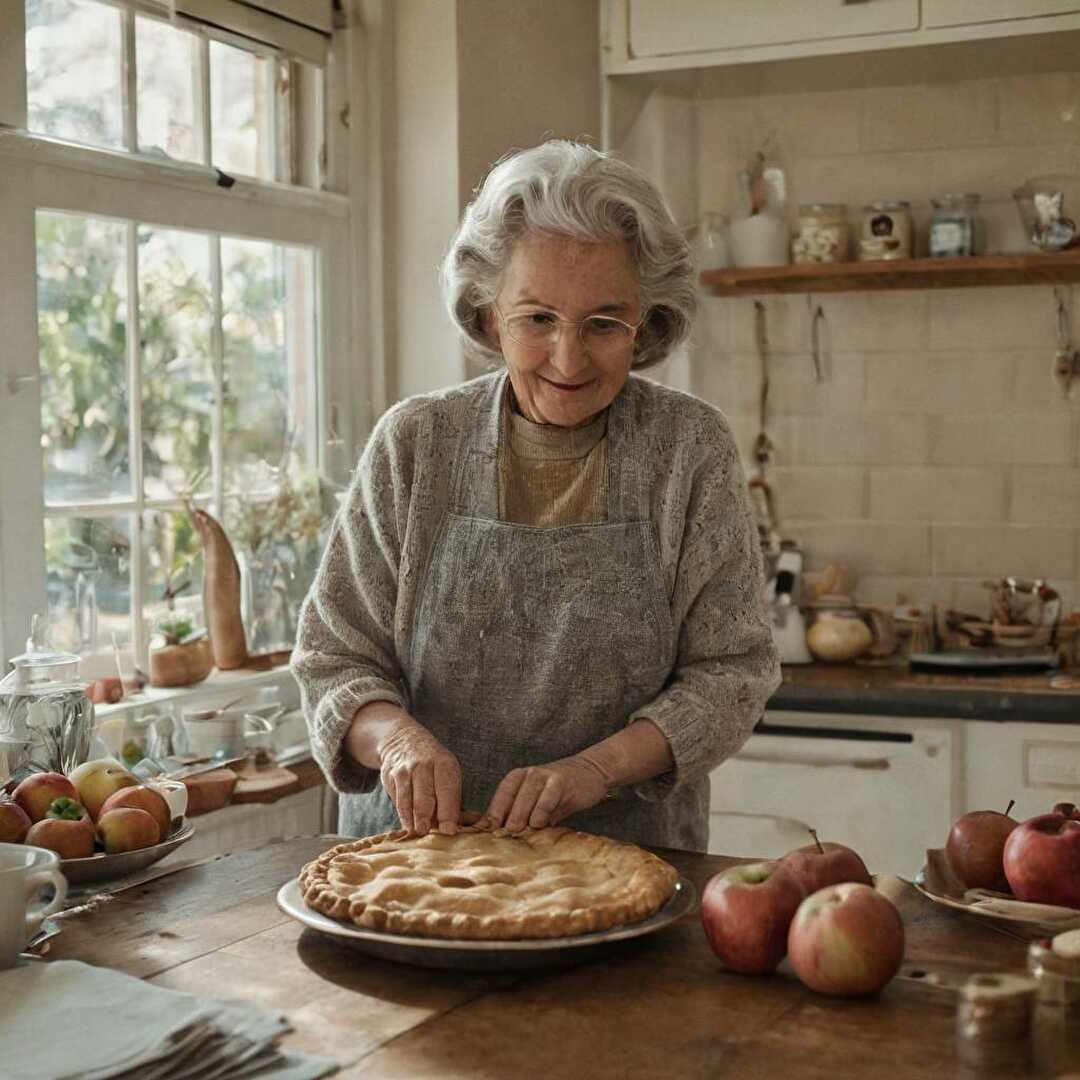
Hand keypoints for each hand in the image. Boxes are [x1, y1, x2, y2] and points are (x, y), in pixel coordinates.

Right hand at [378, 720, 462, 835]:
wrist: (404, 739)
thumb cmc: (433, 764)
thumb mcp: (447, 770)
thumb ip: (452, 797)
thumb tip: (458, 827)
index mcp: (444, 763)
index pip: (447, 789)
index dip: (448, 812)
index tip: (450, 830)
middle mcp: (424, 764)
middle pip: (425, 795)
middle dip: (426, 816)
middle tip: (427, 833)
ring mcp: (405, 769)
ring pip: (408, 798)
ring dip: (412, 818)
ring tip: (416, 832)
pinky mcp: (390, 775)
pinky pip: (397, 798)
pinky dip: (402, 813)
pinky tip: (407, 825)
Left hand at [484, 755, 609, 831]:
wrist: (589, 772)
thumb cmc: (558, 793)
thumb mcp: (538, 803)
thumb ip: (523, 818)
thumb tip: (502, 843)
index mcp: (517, 779)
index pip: (500, 797)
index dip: (491, 816)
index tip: (483, 834)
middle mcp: (528, 774)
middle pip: (511, 797)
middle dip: (503, 817)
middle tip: (498, 836)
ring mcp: (544, 776)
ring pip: (527, 796)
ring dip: (520, 814)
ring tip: (515, 831)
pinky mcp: (561, 781)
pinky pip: (549, 797)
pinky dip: (542, 811)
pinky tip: (540, 824)